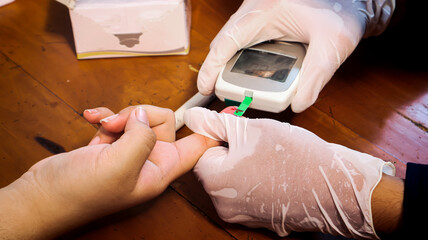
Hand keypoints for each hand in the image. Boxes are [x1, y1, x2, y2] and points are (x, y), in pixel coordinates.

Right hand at [0, 106, 217, 238]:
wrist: (43, 195)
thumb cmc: (80, 193)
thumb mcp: (118, 166)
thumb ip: (140, 137)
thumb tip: (145, 115)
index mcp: (161, 170)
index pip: (197, 148)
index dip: (209, 130)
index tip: (221, 110)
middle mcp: (150, 160)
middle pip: (163, 121)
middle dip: (140, 114)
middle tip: (117, 124)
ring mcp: (130, 152)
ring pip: (139, 118)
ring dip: (119, 115)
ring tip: (100, 125)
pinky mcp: (112, 145)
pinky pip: (119, 121)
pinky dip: (107, 116)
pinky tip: (93, 117)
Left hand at [184, 107, 394, 238]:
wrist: (336, 188)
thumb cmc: (296, 159)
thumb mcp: (251, 129)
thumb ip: (215, 123)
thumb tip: (193, 118)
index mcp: (215, 182)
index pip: (201, 151)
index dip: (221, 136)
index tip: (239, 131)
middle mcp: (224, 205)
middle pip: (216, 167)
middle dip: (233, 151)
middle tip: (257, 142)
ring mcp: (241, 215)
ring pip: (232, 179)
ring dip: (245, 164)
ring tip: (269, 157)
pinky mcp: (258, 218)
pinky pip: (247, 193)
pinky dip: (256, 180)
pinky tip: (275, 172)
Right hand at [197, 0, 393, 111]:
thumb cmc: (341, 11)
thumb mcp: (332, 46)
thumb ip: (316, 77)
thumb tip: (299, 104)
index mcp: (267, 12)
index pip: (227, 42)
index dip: (212, 67)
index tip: (206, 87)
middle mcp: (256, 8)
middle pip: (224, 40)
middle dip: (217, 66)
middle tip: (219, 90)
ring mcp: (258, 9)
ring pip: (231, 37)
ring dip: (228, 60)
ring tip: (232, 84)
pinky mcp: (264, 14)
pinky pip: (243, 35)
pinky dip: (240, 53)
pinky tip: (248, 68)